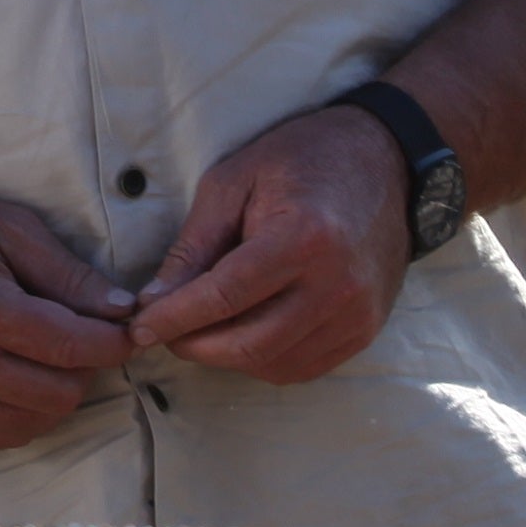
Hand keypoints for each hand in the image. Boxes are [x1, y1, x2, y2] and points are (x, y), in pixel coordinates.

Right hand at [0, 183, 138, 450]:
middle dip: (85, 365)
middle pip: (64, 392)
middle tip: (78, 334)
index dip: (115, 340)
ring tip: (40, 351)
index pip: (74, 345)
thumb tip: (123, 311)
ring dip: (55, 389)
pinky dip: (23, 410)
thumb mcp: (2, 227)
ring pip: (39, 420)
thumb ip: (67, 272)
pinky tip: (12, 373)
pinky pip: (5, 435)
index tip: (129, 328)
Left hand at [128, 103, 412, 383]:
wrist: (387, 161)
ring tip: (202, 329)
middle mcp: (336, 284)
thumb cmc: (304, 159)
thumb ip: (195, 244)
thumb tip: (155, 300)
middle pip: (248, 343)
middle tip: (164, 331)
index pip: (224, 297)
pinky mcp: (365, 330)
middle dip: (194, 345)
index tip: (139, 327)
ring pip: (273, 363)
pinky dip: (262, 359)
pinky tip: (244, 333)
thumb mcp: (235, 181)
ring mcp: (356, 313)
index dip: (175, 318)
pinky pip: (301, 367)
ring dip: (226, 356)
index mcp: (302, 238)